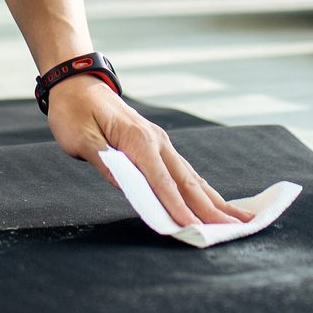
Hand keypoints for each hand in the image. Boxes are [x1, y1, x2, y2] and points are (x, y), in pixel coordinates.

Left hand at [46, 75, 254, 226]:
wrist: (77, 84)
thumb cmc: (74, 112)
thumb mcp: (80, 138)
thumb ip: (105, 162)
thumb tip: (128, 187)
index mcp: (138, 140)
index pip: (161, 181)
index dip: (176, 207)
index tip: (193, 228)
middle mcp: (156, 141)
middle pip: (186, 181)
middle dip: (211, 208)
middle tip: (235, 228)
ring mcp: (160, 142)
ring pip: (191, 176)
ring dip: (214, 199)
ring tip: (238, 217)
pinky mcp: (157, 145)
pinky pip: (183, 171)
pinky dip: (201, 189)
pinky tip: (214, 201)